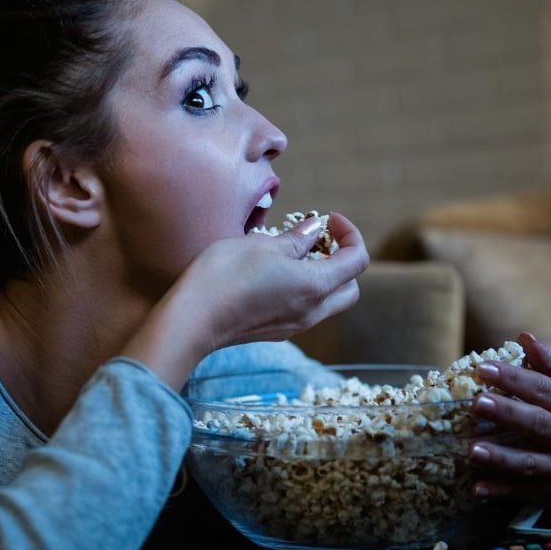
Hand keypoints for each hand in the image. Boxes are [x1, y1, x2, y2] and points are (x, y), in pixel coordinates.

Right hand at [126, 213, 369, 386]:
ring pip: (330, 302)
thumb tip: (314, 230)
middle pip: (350, 287)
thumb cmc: (225, 275)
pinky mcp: (277, 330)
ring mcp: (295, 325)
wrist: (193, 319)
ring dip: (326, 277)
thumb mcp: (262, 245)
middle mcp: (312, 310)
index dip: (350, 234)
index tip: (329, 219)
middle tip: (321, 240)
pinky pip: (307, 310)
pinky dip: (306, 290)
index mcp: (316, 286)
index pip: (357, 260)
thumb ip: (296, 239)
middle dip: (345, 261)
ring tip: (298, 254)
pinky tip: (279, 274)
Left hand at [467, 332, 550, 500]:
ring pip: (529, 462)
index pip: (542, 388)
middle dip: (506, 413)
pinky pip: (521, 490)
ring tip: (472, 451)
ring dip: (499, 458)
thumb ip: (545, 359)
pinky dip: (498, 491)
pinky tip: (476, 488)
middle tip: (477, 403)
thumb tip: (525, 337)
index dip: (512, 378)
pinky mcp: (547, 488)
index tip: (482, 368)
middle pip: (537, 423)